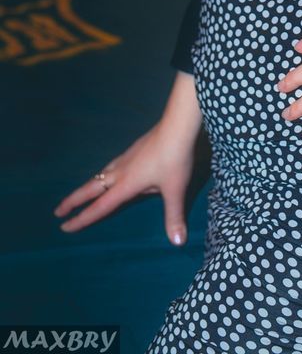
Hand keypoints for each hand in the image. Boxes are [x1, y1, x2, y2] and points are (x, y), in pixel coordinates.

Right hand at [53, 120, 196, 246]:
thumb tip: (177, 242)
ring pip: (100, 175)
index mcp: (125, 185)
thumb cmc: (174, 159)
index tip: (64, 227)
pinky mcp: (133, 149)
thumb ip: (174, 216)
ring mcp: (126, 158)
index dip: (81, 218)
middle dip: (73, 201)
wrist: (177, 126)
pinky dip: (102, 174)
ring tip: (82, 193)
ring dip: (87, 186)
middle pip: (90, 189)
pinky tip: (111, 172)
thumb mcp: (175, 190)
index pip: (99, 207)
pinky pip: (111, 166)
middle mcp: (120, 172)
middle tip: (57, 211)